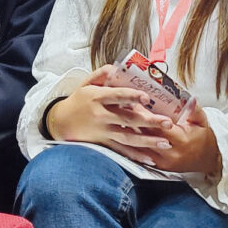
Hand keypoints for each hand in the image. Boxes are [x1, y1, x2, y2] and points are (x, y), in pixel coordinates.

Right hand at [47, 66, 219, 173]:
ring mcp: (103, 132)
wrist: (60, 122)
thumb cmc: (79, 100)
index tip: (147, 98)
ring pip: (128, 138)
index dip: (132, 97)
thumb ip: (103, 73)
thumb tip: (119, 67)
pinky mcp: (103, 144)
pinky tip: (150, 159)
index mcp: (97, 97)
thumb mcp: (87, 83)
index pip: (117, 96)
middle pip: (128, 119)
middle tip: (168, 123)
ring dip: (148, 142)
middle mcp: (101, 115)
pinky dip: (136, 156)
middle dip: (150, 122)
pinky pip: (122, 151)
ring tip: (165, 143)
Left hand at [128, 99, 221, 174]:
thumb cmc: (202, 138)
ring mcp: (162, 162)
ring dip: (128, 132)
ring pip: (139, 146)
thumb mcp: (202, 121)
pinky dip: (130, 144)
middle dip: (132, 120)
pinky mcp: (157, 167)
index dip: (145, 114)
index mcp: (181, 140)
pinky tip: (122, 133)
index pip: (159, 126)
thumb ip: (195, 110)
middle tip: (120, 107)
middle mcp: (170, 153)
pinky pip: (140, 155)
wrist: (206, 160)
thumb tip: (191, 98)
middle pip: (145, 135)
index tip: (134, 101)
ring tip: (118, 118)